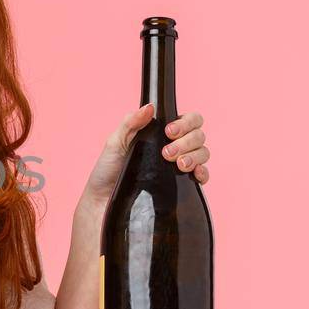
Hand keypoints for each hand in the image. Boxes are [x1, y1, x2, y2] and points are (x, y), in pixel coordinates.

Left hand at [77, 104, 211, 215]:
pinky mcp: (182, 186)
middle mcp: (174, 147)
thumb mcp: (115, 143)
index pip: (188, 119)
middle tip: (167, 153)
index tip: (169, 132)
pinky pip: (203, 176)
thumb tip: (150, 107)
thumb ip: (130, 123)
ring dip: (194, 156)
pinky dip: (203, 172)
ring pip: (203, 153)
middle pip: (198, 135)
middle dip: (187, 141)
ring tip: (178, 164)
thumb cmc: (107, 170)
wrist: (104, 201)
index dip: (185, 122)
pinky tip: (194, 174)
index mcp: (161, 133)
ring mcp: (179, 166)